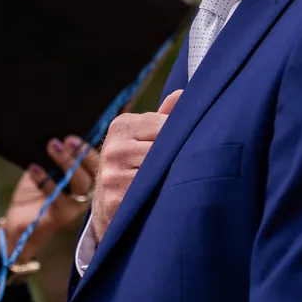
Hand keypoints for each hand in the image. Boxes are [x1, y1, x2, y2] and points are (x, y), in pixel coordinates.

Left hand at [0, 137, 100, 260]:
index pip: (95, 166)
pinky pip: (59, 198)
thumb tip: (64, 140)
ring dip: (67, 163)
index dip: (88, 151)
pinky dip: (46, 181)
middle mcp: (84, 196)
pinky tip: (34, 168)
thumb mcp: (44, 171)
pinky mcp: (61, 217)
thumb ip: (55, 158)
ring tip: (52, 147)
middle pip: (92, 174)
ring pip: (81, 184)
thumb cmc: (33, 194)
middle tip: (67, 140)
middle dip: (81, 154)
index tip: (73, 138)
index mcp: (83, 183)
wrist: (17, 222)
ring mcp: (74, 208)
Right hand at [90, 90, 181, 239]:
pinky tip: (168, 197)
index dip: (182, 136)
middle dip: (181, 158)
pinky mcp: (116, 199)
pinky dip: (164, 196)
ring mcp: (113, 174)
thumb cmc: (136, 164)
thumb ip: (164, 117)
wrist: (109, 206)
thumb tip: (181, 94)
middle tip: (192, 166)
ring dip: (175, 178)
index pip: (165, 124)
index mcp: (121, 125)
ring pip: (160, 172)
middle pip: (164, 149)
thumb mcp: (145, 137)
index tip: (190, 146)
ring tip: (181, 182)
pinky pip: (152, 194)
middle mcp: (113, 148)